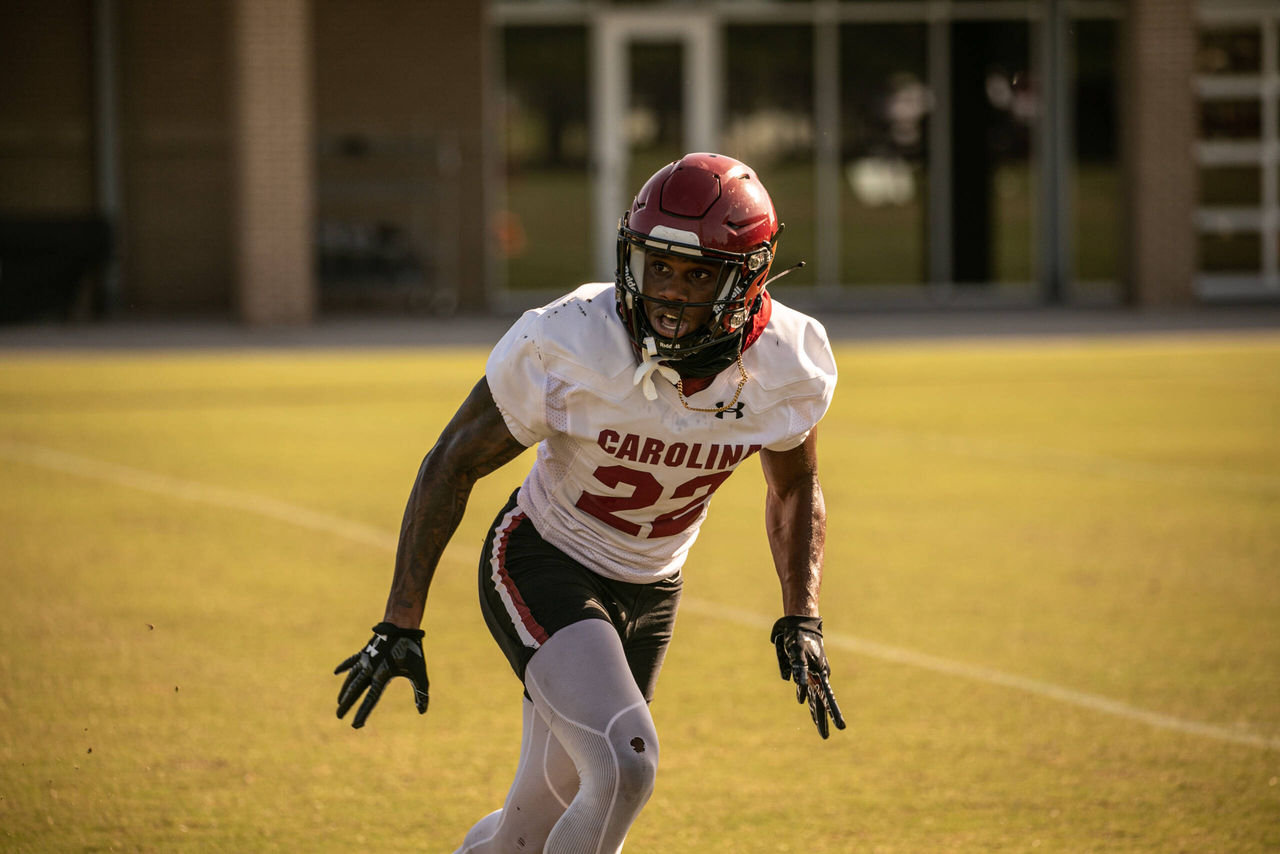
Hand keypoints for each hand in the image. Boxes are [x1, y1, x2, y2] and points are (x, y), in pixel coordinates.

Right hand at [335, 622, 429, 728]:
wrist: (402, 626)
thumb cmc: (412, 650)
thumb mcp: (419, 673)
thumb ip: (421, 693)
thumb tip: (422, 711)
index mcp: (382, 676)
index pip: (370, 699)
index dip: (362, 713)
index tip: (355, 725)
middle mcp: (370, 669)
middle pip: (355, 690)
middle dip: (347, 704)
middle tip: (338, 716)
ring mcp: (366, 659)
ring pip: (351, 678)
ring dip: (344, 690)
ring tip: (339, 701)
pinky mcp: (365, 651)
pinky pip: (352, 661)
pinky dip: (344, 667)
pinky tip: (336, 672)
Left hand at [770, 616, 845, 738]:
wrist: (800, 625)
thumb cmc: (799, 639)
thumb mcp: (797, 653)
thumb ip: (799, 669)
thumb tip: (798, 686)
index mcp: (821, 675)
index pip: (828, 698)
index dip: (833, 713)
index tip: (841, 727)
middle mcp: (819, 677)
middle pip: (821, 703)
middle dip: (822, 720)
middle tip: (825, 737)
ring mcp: (813, 675)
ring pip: (814, 697)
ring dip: (815, 711)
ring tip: (818, 726)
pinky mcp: (805, 670)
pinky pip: (806, 687)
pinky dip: (805, 696)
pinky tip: (803, 702)